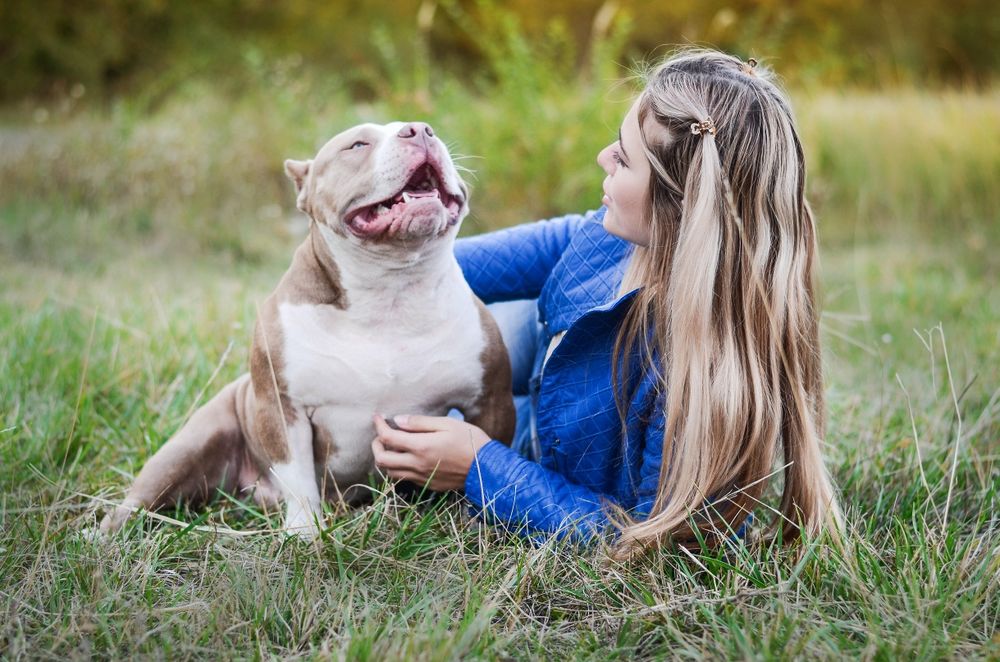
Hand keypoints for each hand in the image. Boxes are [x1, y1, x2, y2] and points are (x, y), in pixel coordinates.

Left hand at [371, 414, 490, 491]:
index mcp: (421, 447)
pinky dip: (399, 468)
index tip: (378, 417)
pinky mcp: (428, 485)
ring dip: (385, 459)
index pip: (388, 438)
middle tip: (381, 435)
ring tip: (392, 447)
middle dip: (376, 445)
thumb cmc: (470, 441)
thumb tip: (398, 420)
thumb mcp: (447, 424)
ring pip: (390, 473)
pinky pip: (405, 479)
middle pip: (382, 460)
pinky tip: (408, 458)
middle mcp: (417, 465)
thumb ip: (420, 423)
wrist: (487, 468)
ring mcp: (422, 478)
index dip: (379, 426)